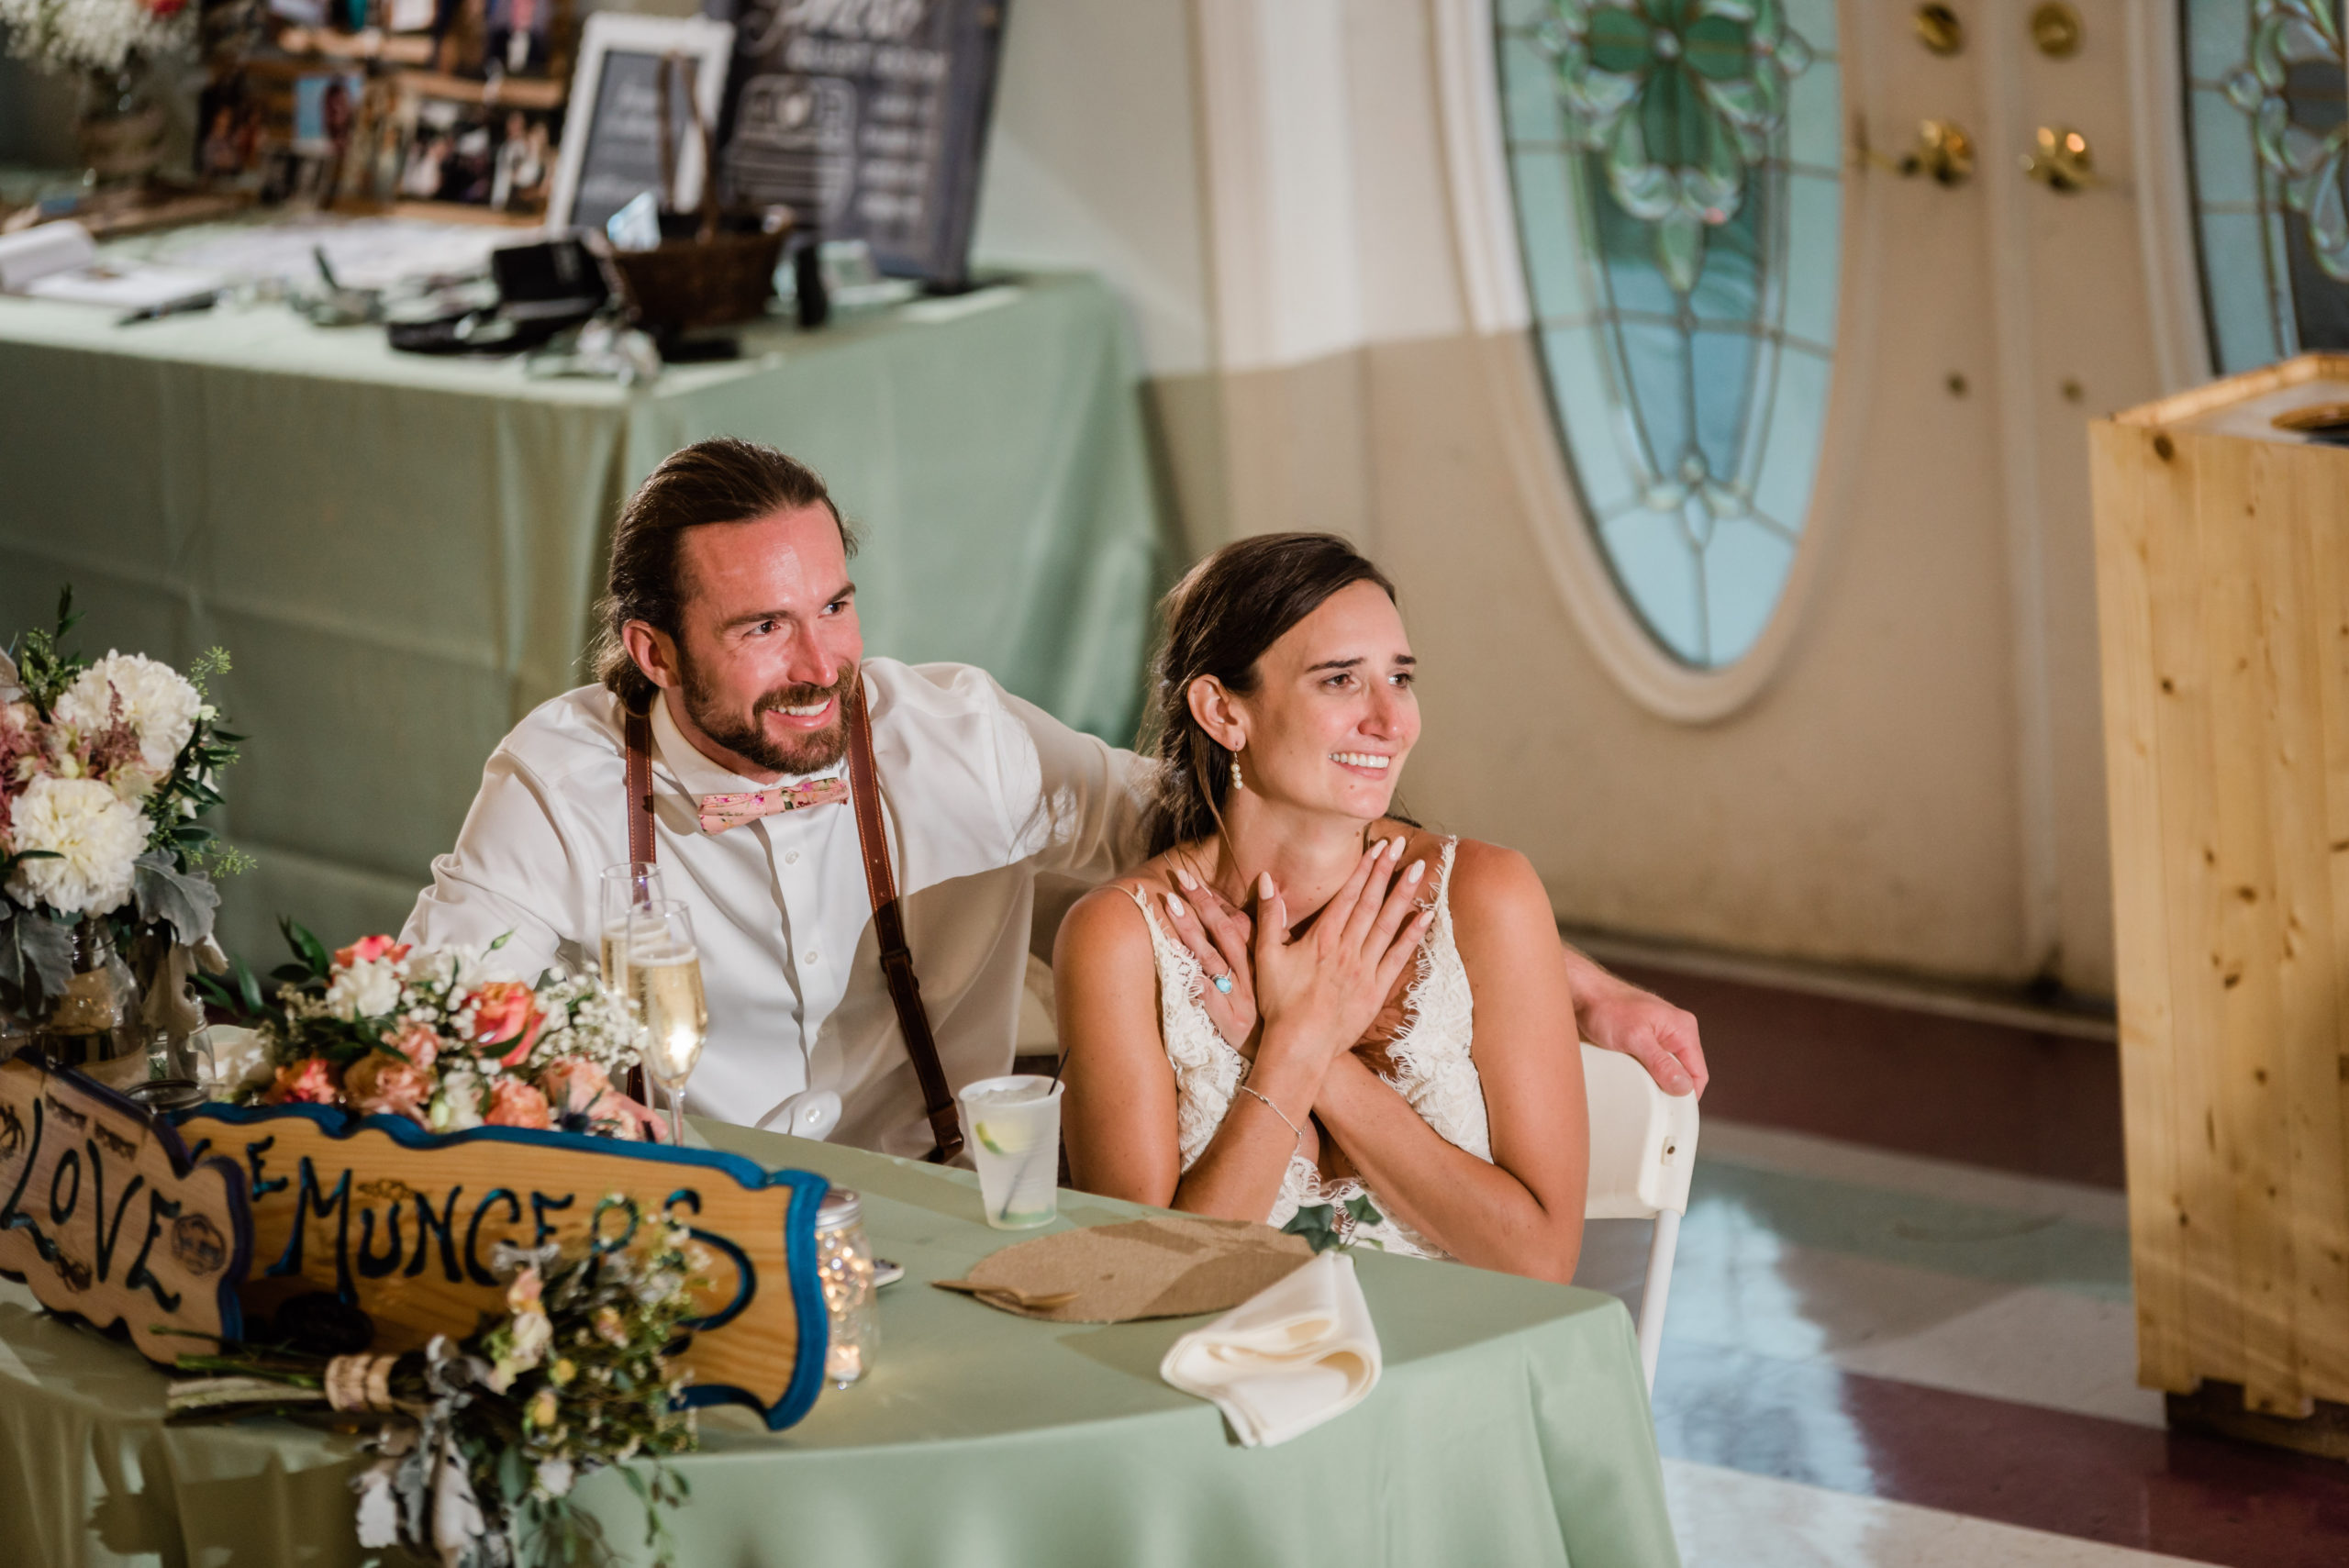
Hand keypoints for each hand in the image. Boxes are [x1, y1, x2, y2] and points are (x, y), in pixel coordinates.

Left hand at [1156, 872, 1257, 1053]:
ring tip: (1171, 906)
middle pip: (1223, 933)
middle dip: (1201, 904)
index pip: (1235, 923)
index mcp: (1258, 963)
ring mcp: (1238, 998)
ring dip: (1192, 931)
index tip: (1191, 878)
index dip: (1211, 901)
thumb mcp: (1270, 980)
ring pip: (1213, 959)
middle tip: (1179, 880)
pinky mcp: (1229, 1023)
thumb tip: (1255, 913)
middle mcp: (1248, 976)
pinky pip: (1211, 999)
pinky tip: (1182, 965)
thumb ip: (1264, 946)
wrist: (1290, 1056)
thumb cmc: (1273, 1017)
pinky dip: (1198, 982)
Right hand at [1251, 838, 1433, 1073]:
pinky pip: (1398, 956)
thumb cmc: (1279, 1003)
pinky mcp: (1377, 989)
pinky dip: (1413, 935)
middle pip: (1370, 902)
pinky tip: (1425, 916)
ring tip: (1418, 869)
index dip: (1364, 868)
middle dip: (1386, 871)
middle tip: (1400, 846)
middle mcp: (1347, 948)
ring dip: (1403, 894)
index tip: (1378, 847)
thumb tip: (1266, 880)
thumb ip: (1269, 916)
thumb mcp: (1265, 956)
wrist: (1300, 1045)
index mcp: (1322, 938)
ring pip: (1388, 924)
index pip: (1347, 895)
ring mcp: (1365, 968)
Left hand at [1576, 970, 1705, 1097]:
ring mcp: (1661, 1037)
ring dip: (1656, 1082)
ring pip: (1668, 1071)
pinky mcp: (1646, 1042)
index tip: (1672, 1111)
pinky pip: (1654, 1065)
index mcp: (1683, 1029)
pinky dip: (1645, 1075)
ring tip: (1639, 1086)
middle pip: (1685, 1074)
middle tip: (1652, 1100)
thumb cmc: (1608, 1007)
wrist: (1584, 995)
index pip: (1698, 1073)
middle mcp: (1676, 1032)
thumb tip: (1683, 1086)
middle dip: (1671, 1089)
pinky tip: (1632, 1077)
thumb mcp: (1635, 1038)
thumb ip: (1660, 1063)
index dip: (1688, 1095)